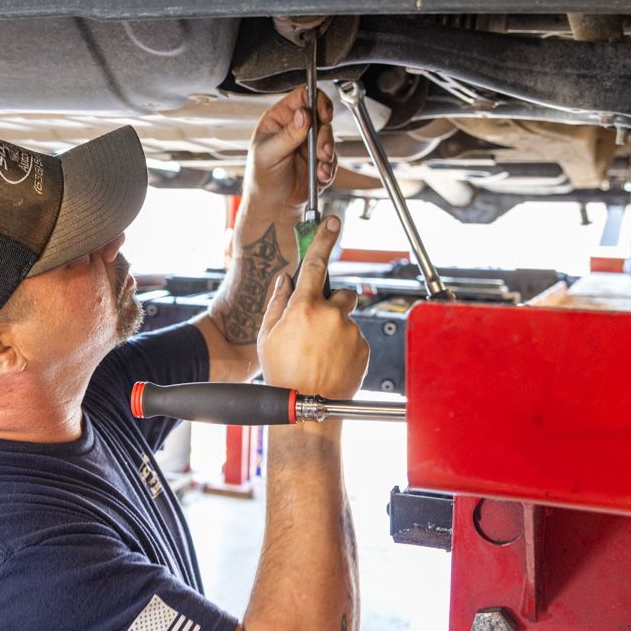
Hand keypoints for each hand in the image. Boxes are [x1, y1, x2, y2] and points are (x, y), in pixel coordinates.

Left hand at [246, 86, 336, 210]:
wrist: (272, 206)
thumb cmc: (261, 179)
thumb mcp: (269, 154)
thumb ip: (288, 134)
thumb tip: (303, 114)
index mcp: (279, 119)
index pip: (303, 97)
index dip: (316, 101)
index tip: (323, 114)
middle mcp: (296, 128)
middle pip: (321, 117)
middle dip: (325, 135)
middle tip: (321, 151)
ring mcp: (309, 144)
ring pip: (330, 137)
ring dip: (328, 152)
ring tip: (320, 166)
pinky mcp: (319, 160)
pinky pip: (333, 159)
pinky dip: (329, 168)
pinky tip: (320, 175)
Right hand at [257, 216, 368, 401]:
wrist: (306, 408)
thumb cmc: (282, 374)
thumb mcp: (266, 335)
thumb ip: (277, 302)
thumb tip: (286, 280)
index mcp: (304, 308)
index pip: (315, 264)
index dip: (325, 239)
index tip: (333, 222)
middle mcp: (331, 315)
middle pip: (340, 294)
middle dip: (332, 304)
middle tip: (316, 326)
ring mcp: (351, 332)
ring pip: (347, 319)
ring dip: (337, 329)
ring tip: (320, 353)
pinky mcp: (364, 348)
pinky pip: (356, 338)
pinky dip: (346, 346)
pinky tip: (331, 362)